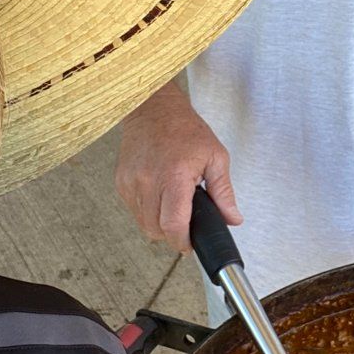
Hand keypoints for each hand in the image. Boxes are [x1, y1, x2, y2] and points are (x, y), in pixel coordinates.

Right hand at [114, 84, 239, 252]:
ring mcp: (131, 181)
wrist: (154, 108)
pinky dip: (146, 210)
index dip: (182, 241)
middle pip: (155, 229)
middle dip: (172, 235)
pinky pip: (133, 209)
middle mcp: (149, 180)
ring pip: (143, 223)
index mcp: (175, 176)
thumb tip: (233, 219)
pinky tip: (159, 195)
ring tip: (172, 206)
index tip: (190, 244)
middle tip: (185, 225)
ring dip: (158, 224)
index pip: (173, 224)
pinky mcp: (121, 181)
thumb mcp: (215, 157)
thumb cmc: (185, 129)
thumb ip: (224, 192)